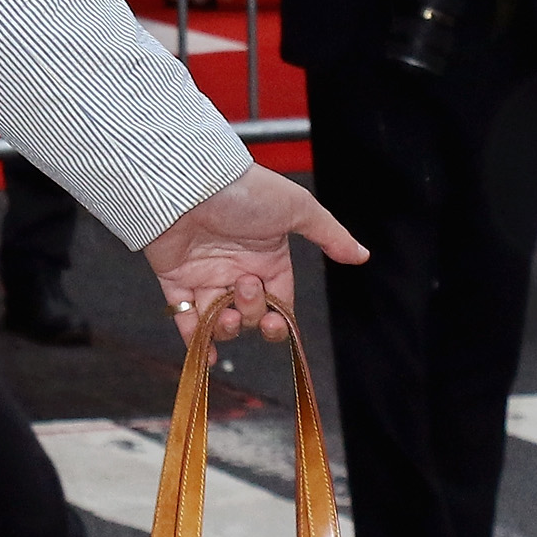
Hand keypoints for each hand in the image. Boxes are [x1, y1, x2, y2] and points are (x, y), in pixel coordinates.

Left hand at [145, 163, 368, 343]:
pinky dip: (194, 339)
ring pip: (220, 321)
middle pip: (251, 314)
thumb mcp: (298, 208)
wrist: (191, 183)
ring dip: (227, 328)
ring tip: (225, 313)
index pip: (279, 301)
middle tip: (243, 286)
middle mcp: (237, 268)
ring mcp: (205, 274)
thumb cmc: (244, 189)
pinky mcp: (175, 277)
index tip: (276, 320)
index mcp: (267, 257)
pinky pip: (183, 317)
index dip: (279, 318)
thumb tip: (361, 254)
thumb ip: (329, 234)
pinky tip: (205, 352)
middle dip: (252, 312)